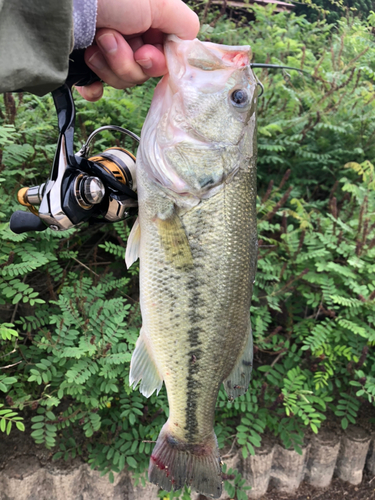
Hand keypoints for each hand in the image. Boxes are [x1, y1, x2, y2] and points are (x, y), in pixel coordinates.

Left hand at [76, 0, 199, 100]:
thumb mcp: (160, 2)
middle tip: (111, 39)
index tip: (144, 54)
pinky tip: (88, 79)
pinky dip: (93, 86)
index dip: (155, 63)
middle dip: (128, 62)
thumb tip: (190, 43)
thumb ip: (184, 24)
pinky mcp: (83, 64)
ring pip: (121, 80)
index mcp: (147, 22)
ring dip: (110, 65)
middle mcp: (128, 35)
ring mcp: (105, 50)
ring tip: (96, 43)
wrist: (64, 2)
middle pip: (142, 72)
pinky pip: (96, 88)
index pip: (163, 58)